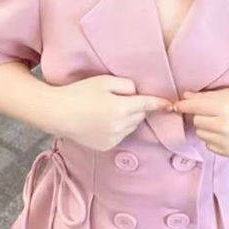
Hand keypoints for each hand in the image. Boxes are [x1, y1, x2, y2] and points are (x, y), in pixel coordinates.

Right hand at [47, 75, 171, 151]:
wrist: (57, 113)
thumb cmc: (80, 92)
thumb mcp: (104, 81)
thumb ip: (126, 85)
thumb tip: (137, 93)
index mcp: (121, 108)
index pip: (147, 105)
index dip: (159, 103)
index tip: (171, 104)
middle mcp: (120, 126)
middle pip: (139, 116)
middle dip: (136, 107)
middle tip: (119, 99)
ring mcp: (113, 139)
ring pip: (131, 126)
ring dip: (128, 118)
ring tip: (107, 110)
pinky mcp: (106, 146)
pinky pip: (120, 135)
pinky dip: (118, 128)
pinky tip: (101, 121)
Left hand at [172, 86, 228, 156]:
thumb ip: (206, 96)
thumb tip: (184, 97)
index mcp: (223, 108)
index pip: (193, 107)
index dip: (182, 105)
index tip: (175, 105)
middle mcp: (223, 126)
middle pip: (196, 120)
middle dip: (201, 115)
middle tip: (213, 111)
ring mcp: (226, 141)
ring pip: (201, 133)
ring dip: (206, 127)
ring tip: (221, 121)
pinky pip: (209, 145)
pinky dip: (213, 139)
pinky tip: (226, 132)